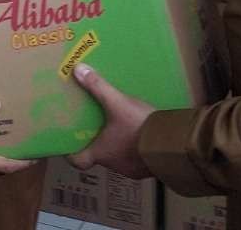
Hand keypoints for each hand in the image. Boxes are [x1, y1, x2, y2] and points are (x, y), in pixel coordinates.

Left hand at [68, 64, 153, 180]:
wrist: (171, 144)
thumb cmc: (138, 127)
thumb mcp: (117, 103)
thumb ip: (98, 87)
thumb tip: (78, 69)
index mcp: (101, 152)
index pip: (78, 160)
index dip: (72, 153)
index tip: (69, 144)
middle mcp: (113, 165)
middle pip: (99, 157)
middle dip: (98, 143)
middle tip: (97, 127)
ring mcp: (132, 170)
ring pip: (119, 158)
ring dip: (118, 145)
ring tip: (121, 128)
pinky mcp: (148, 169)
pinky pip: (137, 160)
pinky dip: (135, 149)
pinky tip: (141, 135)